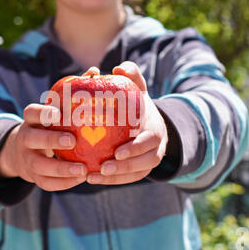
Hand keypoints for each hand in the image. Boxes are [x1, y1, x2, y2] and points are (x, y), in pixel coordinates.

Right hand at [0, 104, 87, 190]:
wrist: (23, 153)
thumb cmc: (49, 130)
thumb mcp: (50, 119)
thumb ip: (67, 112)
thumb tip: (100, 99)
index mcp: (30, 121)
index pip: (31, 113)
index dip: (43, 113)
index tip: (59, 114)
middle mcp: (24, 138)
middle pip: (31, 138)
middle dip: (51, 140)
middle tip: (72, 141)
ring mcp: (26, 159)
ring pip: (38, 165)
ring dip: (61, 168)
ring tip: (83, 169)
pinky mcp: (32, 176)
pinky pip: (46, 183)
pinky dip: (64, 183)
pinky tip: (81, 179)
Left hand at [87, 61, 167, 184]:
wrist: (148, 119)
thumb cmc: (137, 102)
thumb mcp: (137, 87)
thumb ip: (131, 75)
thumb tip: (118, 67)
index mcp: (156, 128)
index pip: (150, 141)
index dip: (136, 148)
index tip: (116, 152)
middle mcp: (157, 147)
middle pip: (146, 162)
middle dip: (125, 168)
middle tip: (102, 168)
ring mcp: (150, 160)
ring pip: (137, 174)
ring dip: (116, 179)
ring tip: (92, 177)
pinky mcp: (141, 169)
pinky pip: (129, 179)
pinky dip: (112, 181)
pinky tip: (91, 179)